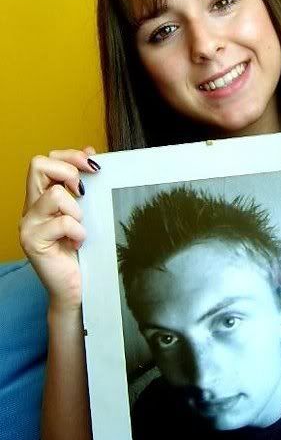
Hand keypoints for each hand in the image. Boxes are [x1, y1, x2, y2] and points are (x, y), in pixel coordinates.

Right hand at [19, 146, 99, 311]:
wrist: (74, 288)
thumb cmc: (81, 251)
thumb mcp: (85, 212)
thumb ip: (82, 184)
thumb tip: (90, 152)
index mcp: (41, 197)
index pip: (44, 160)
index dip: (69, 156)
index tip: (92, 166)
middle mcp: (30, 207)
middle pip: (38, 164)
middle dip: (69, 172)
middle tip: (82, 194)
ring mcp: (28, 224)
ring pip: (54, 194)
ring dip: (76, 210)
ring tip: (79, 229)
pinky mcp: (32, 241)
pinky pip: (63, 222)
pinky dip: (78, 231)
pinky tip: (78, 243)